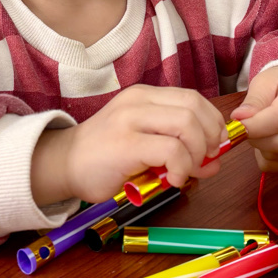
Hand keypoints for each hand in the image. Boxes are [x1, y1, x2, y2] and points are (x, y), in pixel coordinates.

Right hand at [31, 85, 228, 205]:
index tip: (213, 146)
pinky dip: (182, 168)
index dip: (212, 122)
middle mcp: (138, 101)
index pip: (193, 98)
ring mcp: (130, 120)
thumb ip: (180, 150)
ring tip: (185, 172)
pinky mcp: (126, 144)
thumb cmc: (105, 158)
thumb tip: (214, 162)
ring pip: (186, 124)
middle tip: (203, 160)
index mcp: (145, 96)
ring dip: (196, 153)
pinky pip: (171, 149)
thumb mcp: (147, 148)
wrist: (64, 165)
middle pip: (194, 108)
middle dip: (209, 137)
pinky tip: (174, 180)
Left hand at [230, 67, 277, 172]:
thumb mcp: (267, 80)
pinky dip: (268, 157)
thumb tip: (240, 119)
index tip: (237, 124)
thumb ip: (254, 100)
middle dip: (255, 137)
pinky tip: (271, 140)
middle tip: (247, 125)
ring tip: (263, 129)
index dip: (255, 126)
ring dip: (261, 147)